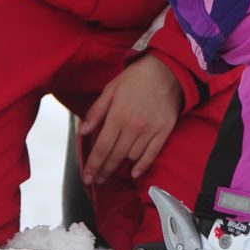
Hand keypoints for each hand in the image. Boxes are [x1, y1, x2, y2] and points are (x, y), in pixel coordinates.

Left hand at [80, 54, 180, 183]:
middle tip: (97, 179)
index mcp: (117, 115)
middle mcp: (133, 126)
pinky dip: (143, 165)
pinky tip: (134, 173)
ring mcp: (150, 130)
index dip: (93, 165)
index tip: (87, 177)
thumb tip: (83, 131)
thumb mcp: (111, 89)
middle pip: (115, 156)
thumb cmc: (136, 78)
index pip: (101, 148)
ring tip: (114, 165)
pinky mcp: (164, 131)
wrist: (167, 70)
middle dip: (104, 170)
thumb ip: (96, 111)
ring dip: (122, 163)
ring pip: (132, 156)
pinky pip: (152, 154)